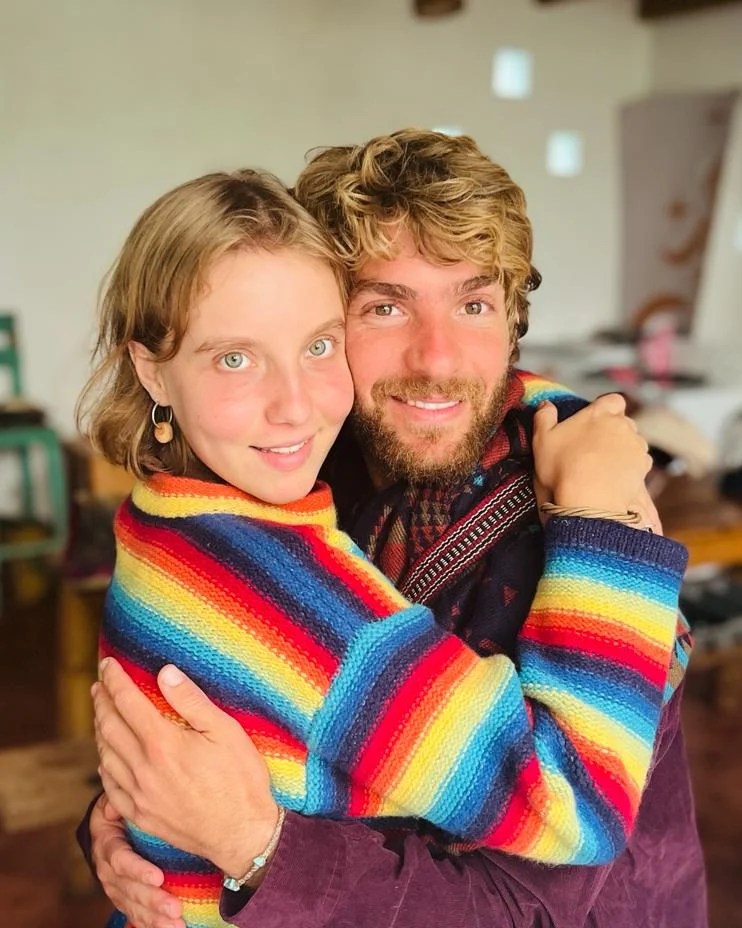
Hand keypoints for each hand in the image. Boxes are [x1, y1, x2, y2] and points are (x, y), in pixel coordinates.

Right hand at [90, 793, 184, 927]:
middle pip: (128, 889)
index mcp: (107, 843)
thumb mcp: (117, 800)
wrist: (111, 824)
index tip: (158, 877)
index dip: (137, 870)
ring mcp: (115, 886)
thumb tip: (116, 807)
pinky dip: (149, 924)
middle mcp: (107, 869)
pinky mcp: (123, 897)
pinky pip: (134, 914)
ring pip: (132, 905)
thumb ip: (120, 803)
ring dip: (153, 918)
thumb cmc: (123, 809)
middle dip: (152, 901)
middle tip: (175, 908)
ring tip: (176, 925)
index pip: (120, 860)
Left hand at [94, 658, 279, 878]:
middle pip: (109, 727)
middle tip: (100, 685)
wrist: (242, 833)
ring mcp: (138, 795)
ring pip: (105, 755)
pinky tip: (105, 757)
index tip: (107, 663)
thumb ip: (191, 700)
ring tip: (101, 714)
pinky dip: (103, 765)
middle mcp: (143, 768)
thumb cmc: (240, 778)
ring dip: (99, 730)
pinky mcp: (140, 816)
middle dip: (102, 701)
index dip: (114, 680)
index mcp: (162, 743)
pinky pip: (109, 787)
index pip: (127, 702)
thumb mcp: (225, 730)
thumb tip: (164, 672)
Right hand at [533, 394, 652, 513]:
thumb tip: (546, 404)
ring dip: (623, 449)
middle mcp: (623, 425)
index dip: (606, 408)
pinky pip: (639, 462)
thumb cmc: (563, 468)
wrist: (589, 500)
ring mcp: (636, 446)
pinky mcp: (644, 467)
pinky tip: (614, 477)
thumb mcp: (542, 439)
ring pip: (633, 442)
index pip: (613, 400)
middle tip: (594, 447)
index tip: (595, 420)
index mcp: (600, 414)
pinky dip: (630, 467)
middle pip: (623, 422)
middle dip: (613, 431)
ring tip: (604, 465)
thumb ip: (544, 416)